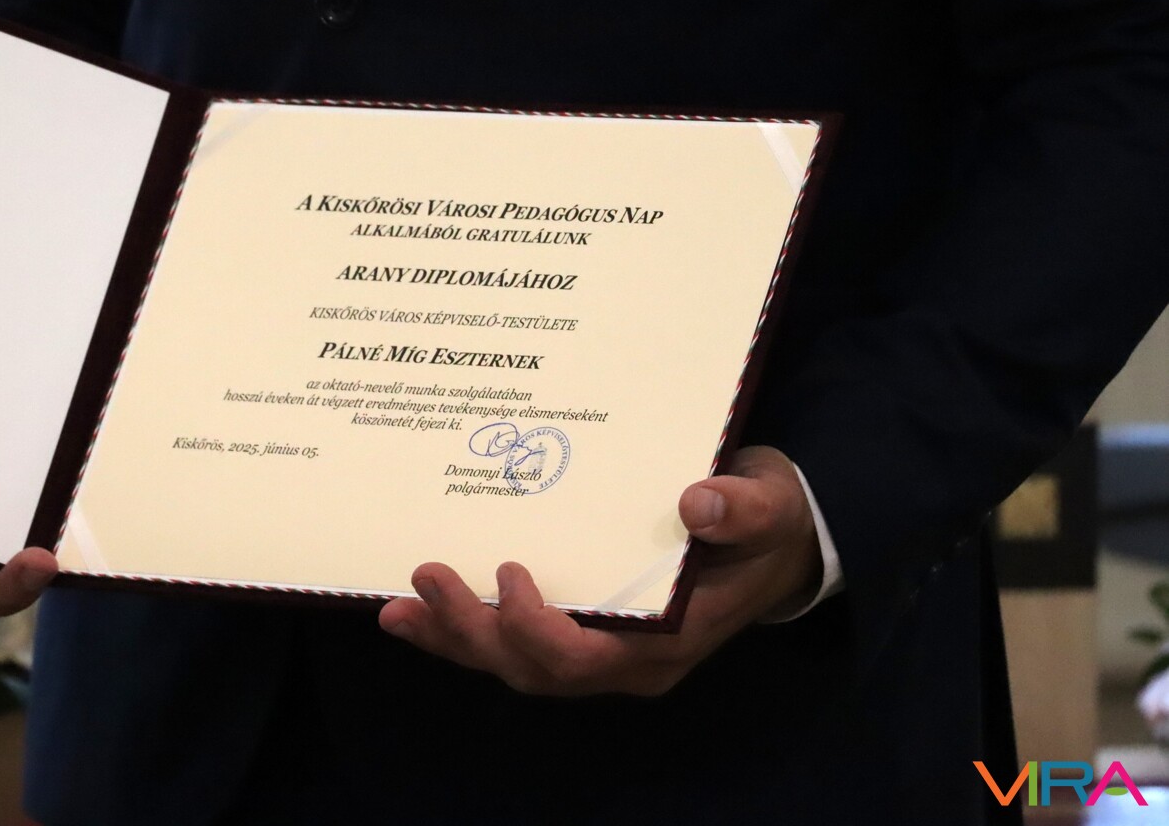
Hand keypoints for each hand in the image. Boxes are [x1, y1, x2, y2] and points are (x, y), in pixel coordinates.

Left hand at [377, 445, 821, 695]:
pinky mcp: (577, 627)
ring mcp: (598, 649)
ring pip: (512, 663)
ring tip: (397, 607)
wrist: (775, 539)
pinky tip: (414, 611)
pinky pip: (509, 643)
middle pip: (533, 669)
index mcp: (666, 642)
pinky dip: (461, 630)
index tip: (511, 571)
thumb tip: (698, 502)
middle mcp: (624, 660)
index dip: (537, 629)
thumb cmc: (768, 523)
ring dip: (454, 636)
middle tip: (427, 575)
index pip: (584, 660)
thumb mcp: (770, 508)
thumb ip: (744, 511)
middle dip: (473, 629)